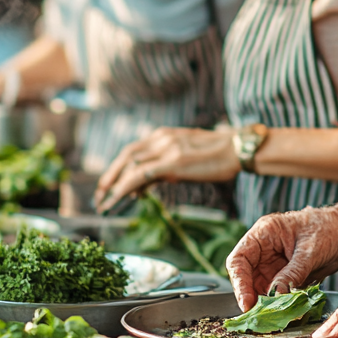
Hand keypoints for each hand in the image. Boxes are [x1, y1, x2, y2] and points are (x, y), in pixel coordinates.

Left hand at [95, 127, 238, 211]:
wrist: (238, 149)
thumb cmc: (217, 155)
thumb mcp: (185, 156)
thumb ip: (164, 166)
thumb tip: (142, 184)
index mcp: (163, 134)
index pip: (133, 151)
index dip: (117, 168)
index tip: (108, 185)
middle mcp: (161, 137)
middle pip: (126, 156)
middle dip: (109, 176)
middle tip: (99, 195)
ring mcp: (166, 148)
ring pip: (130, 165)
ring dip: (113, 185)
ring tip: (105, 202)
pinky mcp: (172, 162)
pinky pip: (140, 175)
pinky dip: (125, 187)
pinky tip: (118, 199)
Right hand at [226, 208, 337, 310]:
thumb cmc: (329, 230)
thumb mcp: (310, 251)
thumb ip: (293, 273)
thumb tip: (276, 294)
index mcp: (264, 234)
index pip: (239, 259)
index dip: (239, 282)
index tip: (247, 302)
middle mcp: (264, 250)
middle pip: (245, 277)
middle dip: (250, 297)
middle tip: (258, 316)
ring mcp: (273, 265)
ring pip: (258, 288)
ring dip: (263, 304)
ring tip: (270, 318)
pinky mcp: (284, 277)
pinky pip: (274, 294)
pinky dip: (277, 305)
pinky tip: (282, 314)